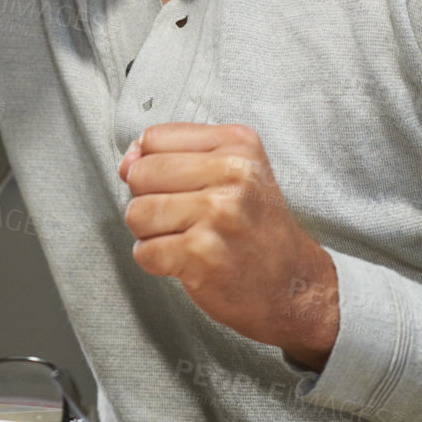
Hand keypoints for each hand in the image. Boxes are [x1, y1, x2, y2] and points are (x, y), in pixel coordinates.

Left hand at [119, 123, 338, 369]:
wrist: (295, 284)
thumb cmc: (255, 226)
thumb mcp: (232, 171)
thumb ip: (175, 156)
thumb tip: (126, 161)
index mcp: (237, 143)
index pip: (154, 137)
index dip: (152, 164)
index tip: (177, 186)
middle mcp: (232, 173)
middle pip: (140, 174)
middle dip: (148, 199)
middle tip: (184, 217)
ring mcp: (218, 214)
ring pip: (136, 213)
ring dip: (150, 233)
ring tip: (185, 238)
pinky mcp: (203, 254)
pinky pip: (144, 252)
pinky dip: (157, 261)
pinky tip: (187, 261)